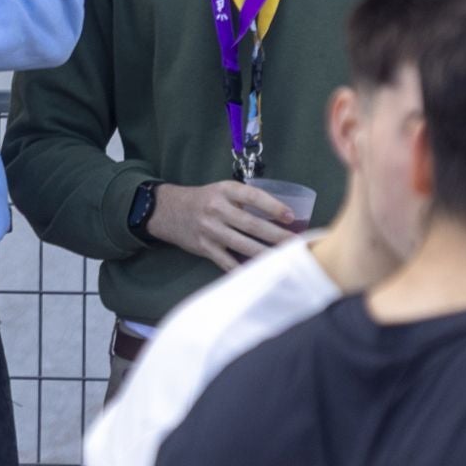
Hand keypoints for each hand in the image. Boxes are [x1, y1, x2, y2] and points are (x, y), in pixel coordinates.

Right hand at [144, 180, 295, 271]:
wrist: (168, 211)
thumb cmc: (204, 200)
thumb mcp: (222, 191)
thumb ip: (245, 201)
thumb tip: (280, 218)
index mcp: (224, 190)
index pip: (253, 196)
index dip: (273, 206)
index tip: (290, 216)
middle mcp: (216, 209)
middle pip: (252, 225)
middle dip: (277, 236)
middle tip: (297, 244)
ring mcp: (210, 230)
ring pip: (244, 246)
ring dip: (267, 254)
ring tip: (286, 260)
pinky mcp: (205, 248)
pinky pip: (228, 262)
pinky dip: (245, 269)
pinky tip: (261, 274)